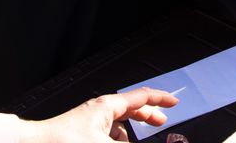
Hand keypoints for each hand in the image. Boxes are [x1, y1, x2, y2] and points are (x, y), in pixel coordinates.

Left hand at [17, 87, 177, 142]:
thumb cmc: (61, 141)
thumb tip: (158, 142)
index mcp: (108, 105)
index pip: (142, 96)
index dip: (161, 99)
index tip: (174, 101)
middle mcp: (99, 111)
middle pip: (130, 109)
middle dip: (146, 116)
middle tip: (160, 122)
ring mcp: (88, 123)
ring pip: (116, 125)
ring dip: (128, 134)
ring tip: (136, 140)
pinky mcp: (79, 135)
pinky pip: (104, 135)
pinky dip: (114, 140)